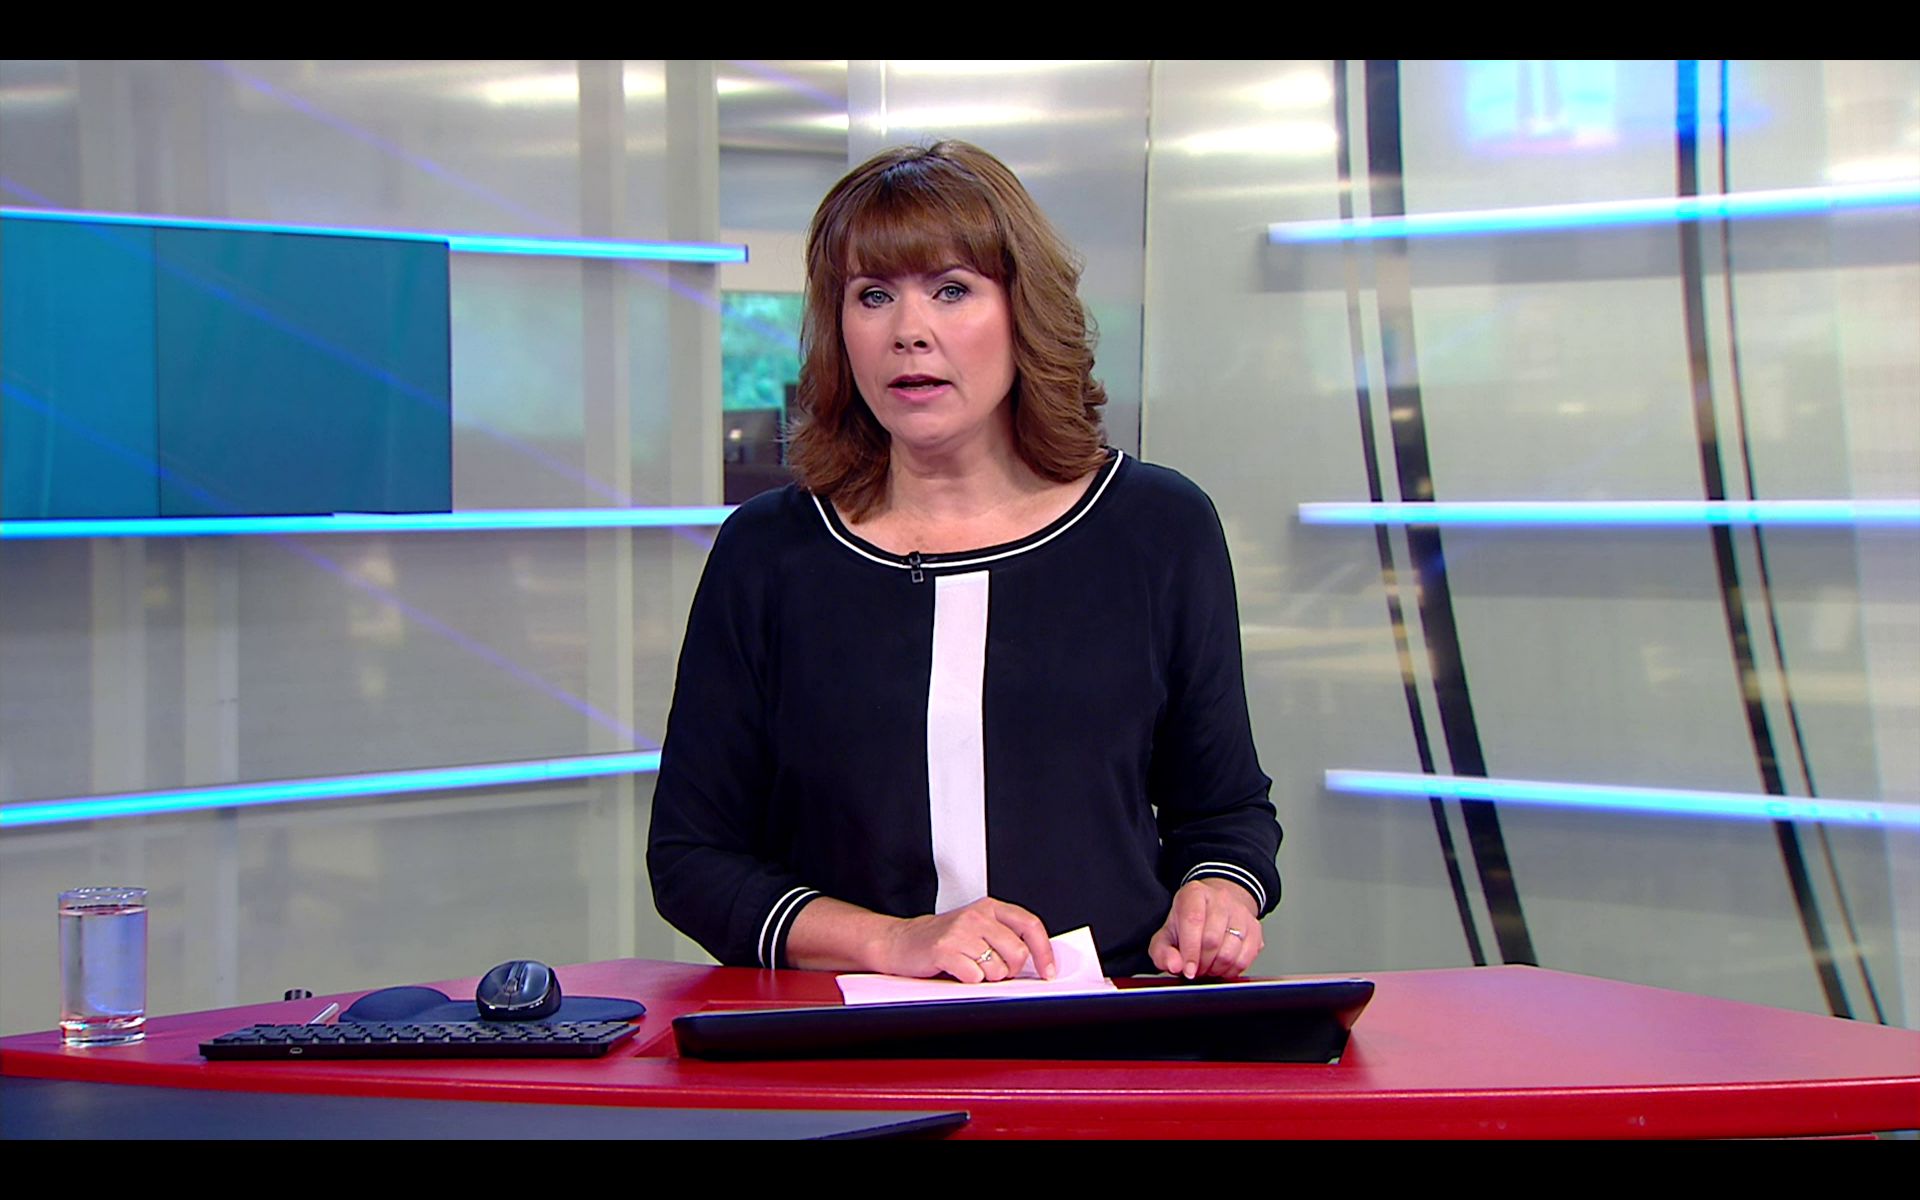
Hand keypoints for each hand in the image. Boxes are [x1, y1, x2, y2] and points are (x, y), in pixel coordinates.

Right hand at [879, 897, 1057, 982]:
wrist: (901, 941)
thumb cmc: (942, 938)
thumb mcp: (977, 928)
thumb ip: (1005, 936)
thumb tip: (1038, 961)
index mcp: (990, 908)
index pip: (1030, 925)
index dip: (1044, 951)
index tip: (1048, 971)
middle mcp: (978, 915)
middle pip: (1018, 952)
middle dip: (1011, 971)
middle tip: (995, 971)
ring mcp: (961, 931)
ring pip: (998, 968)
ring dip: (988, 977)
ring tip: (970, 967)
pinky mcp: (945, 949)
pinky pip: (975, 977)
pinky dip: (969, 981)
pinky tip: (957, 971)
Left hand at [1148, 878, 1262, 979]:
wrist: (1214, 910)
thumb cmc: (1188, 923)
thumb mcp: (1167, 934)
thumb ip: (1162, 951)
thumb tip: (1174, 965)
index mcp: (1194, 893)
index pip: (1193, 921)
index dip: (1190, 951)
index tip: (1188, 970)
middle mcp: (1221, 898)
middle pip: (1212, 940)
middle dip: (1202, 963)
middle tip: (1196, 969)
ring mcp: (1241, 912)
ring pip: (1230, 952)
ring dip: (1216, 968)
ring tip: (1207, 966)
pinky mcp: (1255, 928)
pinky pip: (1245, 958)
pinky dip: (1231, 970)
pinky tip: (1221, 967)